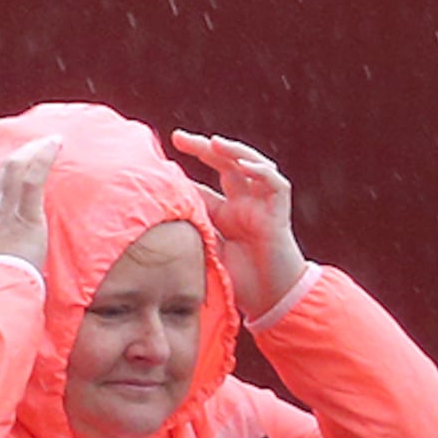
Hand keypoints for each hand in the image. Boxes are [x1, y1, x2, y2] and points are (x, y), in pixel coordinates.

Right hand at [0, 138, 59, 269]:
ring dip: (34, 151)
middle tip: (36, 148)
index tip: (15, 184)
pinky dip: (44, 156)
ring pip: (15, 167)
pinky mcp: (25, 215)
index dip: (5, 191)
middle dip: (20, 158)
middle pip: (3, 174)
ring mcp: (5, 210)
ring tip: (51, 141)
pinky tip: (56, 143)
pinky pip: (33, 177)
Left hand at [171, 132, 306, 319]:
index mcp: (225, 214)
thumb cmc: (240, 282)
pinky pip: (275, 184)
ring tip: (212, 143)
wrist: (271, 300)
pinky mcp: (279, 213)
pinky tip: (244, 165)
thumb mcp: (207, 252)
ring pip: (252, 166)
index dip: (183, 176)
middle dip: (204, 149)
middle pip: (225, 166)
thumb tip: (158, 222)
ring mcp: (262, 206)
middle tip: (179, 137)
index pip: (203, 186)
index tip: (158, 165)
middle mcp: (244, 204)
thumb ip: (192, 234)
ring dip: (233, 152)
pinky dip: (261, 172)